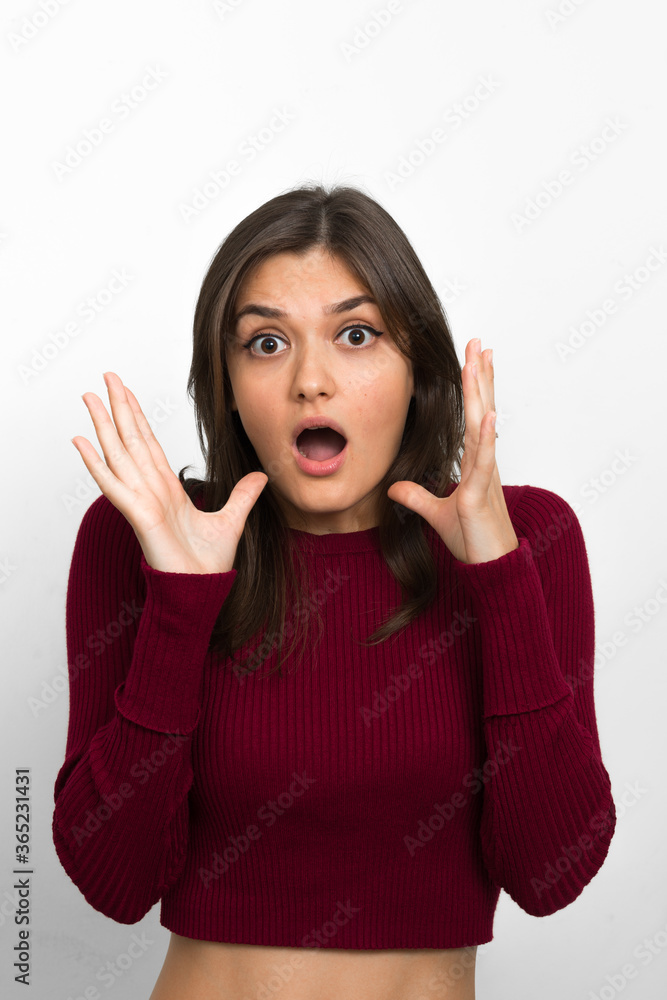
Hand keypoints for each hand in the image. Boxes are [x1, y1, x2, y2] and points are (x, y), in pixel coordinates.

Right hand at [72, 371, 267, 573]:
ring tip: (89, 398)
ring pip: (117, 454)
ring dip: (103, 425)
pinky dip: (95, 463)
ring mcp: (140, 500)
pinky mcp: (137, 515)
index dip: (137, 417)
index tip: (127, 392)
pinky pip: (112, 484)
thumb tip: (261, 476)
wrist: (201, 589)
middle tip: (106, 377)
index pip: (149, 444)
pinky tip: (81, 441)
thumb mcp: (232, 519)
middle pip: (130, 439)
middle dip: (119, 408)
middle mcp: (149, 489)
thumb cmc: (207, 563)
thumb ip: (243, 495)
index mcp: (167, 489)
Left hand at [387, 338, 518, 563]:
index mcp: (475, 463)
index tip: (474, 358)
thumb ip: (416, 497)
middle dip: (480, 375)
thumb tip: (394, 488)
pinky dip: (486, 437)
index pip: (474, 416)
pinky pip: (484, 460)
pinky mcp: (481, 494)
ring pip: (484, 425)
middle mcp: (484, 463)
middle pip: (482, 409)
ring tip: (482, 360)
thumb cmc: (474, 541)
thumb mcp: (436, 514)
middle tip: (480, 341)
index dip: (475, 387)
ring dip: (482, 392)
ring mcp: (485, 476)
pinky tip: (489, 413)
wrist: (492, 568)